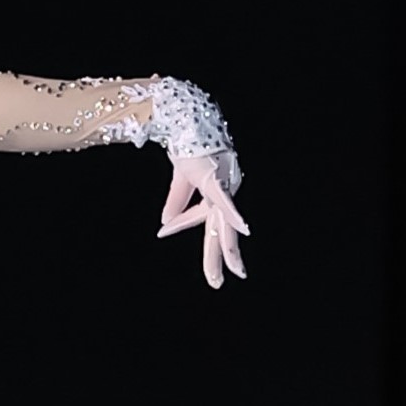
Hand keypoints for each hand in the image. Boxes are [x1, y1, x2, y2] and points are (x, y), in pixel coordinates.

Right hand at [156, 153, 250, 288]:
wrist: (187, 122)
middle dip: (221, 258)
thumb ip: (176, 201)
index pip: (199, 217)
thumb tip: (165, 223)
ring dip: (229, 249)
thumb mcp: (180, 178)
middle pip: (220, 231)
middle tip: (219, 282)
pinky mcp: (217, 180)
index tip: (160, 232)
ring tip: (236, 272)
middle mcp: (224, 193)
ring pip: (226, 224)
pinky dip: (235, 217)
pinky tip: (245, 230)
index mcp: (216, 193)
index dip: (181, 224)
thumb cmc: (187, 144)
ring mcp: (223, 187)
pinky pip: (225, 202)